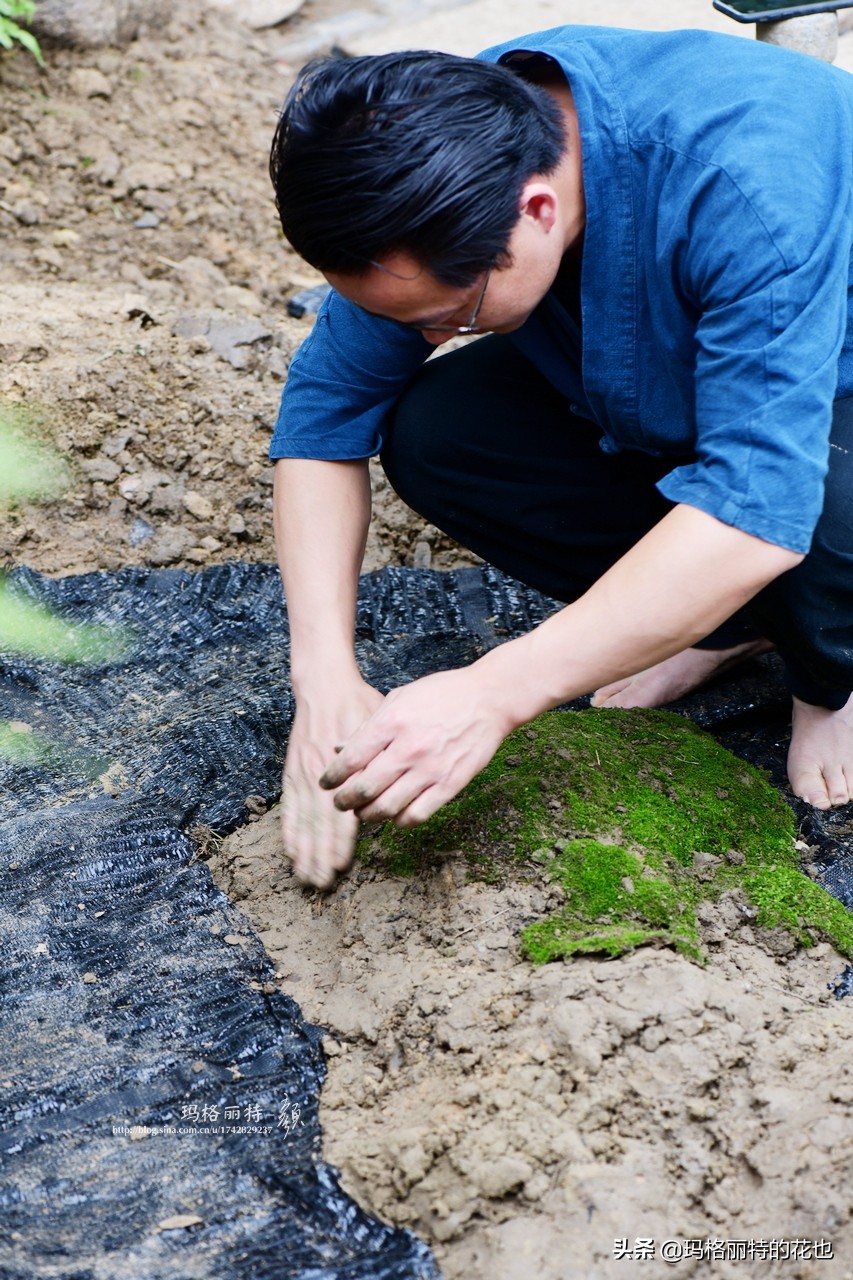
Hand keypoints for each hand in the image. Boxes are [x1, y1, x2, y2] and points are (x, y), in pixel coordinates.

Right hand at [281, 679, 383, 887]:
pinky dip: (289, 829)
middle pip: (319, 823)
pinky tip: (291, 850)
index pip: (341, 813)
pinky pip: (289, 806)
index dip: (339, 841)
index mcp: (343, 766)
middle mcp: (320, 775)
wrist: (325, 685)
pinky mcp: (293, 772)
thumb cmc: (359, 705)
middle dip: (319, 855)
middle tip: (320, 883)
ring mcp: (304, 774)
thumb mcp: (378, 726)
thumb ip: (378, 758)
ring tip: (305, 876)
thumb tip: (386, 789)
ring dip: (303, 850)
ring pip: (303, 819)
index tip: (340, 866)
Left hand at [319, 665, 512, 826]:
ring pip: (387, 808)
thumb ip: (370, 725)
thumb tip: (341, 749)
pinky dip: (399, 821)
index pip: (350, 760)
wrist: (489, 699)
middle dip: (345, 801)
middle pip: (365, 788)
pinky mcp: (450, 784)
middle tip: (341, 804)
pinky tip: (395, 815)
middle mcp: (409, 748)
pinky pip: (416, 814)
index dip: (332, 777)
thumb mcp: (400, 698)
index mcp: (392, 723)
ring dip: (369, 815)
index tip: (326, 784)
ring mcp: (431, 769)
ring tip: (364, 813)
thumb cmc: (443, 695)